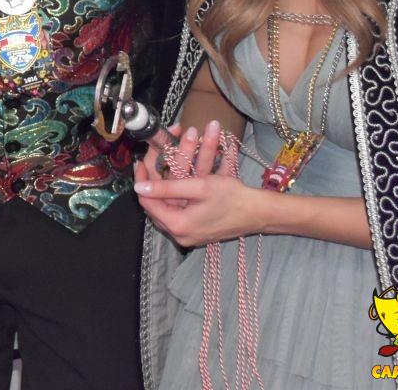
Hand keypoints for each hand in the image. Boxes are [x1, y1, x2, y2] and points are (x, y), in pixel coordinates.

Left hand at [134, 120, 262, 246]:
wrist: (259, 212)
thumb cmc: (232, 197)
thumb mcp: (199, 186)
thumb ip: (167, 188)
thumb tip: (138, 187)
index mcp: (178, 225)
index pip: (147, 202)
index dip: (142, 181)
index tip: (139, 162)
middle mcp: (181, 234)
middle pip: (155, 206)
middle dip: (152, 183)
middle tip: (148, 163)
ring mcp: (189, 235)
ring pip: (166, 208)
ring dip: (163, 188)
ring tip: (159, 169)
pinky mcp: (197, 231)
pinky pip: (178, 212)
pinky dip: (175, 197)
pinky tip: (175, 182)